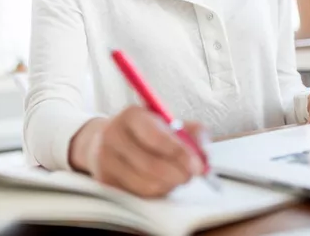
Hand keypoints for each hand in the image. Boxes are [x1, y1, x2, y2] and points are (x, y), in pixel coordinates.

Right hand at [68, 106, 207, 197]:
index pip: (156, 137)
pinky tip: (159, 181)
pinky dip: (155, 192)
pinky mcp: (104, 180)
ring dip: (168, 184)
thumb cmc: (147, 130)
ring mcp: (105, 159)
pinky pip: (137, 194)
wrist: (108, 139)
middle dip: (178, 174)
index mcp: (132, 115)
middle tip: (191, 175)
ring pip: (146, 183)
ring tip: (174, 176)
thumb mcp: (170, 122)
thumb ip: (193, 133)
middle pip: (150, 165)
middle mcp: (113, 135)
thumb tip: (204, 156)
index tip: (198, 166)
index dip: (179, 153)